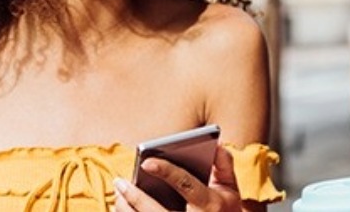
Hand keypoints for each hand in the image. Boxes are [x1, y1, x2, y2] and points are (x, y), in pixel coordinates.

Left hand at [114, 144, 241, 211]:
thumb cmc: (225, 210)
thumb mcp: (230, 188)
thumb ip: (223, 164)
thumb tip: (214, 143)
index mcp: (211, 204)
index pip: (186, 184)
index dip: (166, 172)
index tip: (146, 162)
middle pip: (158, 211)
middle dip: (136, 197)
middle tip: (119, 182)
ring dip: (128, 210)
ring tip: (118, 194)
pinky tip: (124, 207)